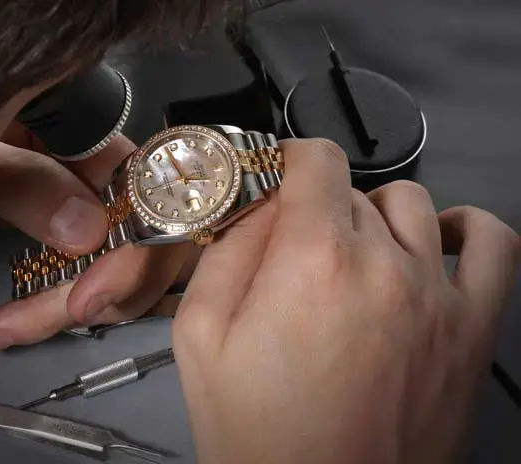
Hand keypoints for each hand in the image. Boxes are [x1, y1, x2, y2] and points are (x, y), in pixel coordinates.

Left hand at [0, 122, 199, 350]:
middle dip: (115, 277)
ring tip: (13, 327)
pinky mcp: (63, 229)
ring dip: (78, 301)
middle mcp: (88, 157)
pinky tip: (9, 325)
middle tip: (72, 313)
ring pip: (117, 255)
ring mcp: (79, 195)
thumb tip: (91, 230)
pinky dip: (51, 304)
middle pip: (139, 221)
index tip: (102, 286)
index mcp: (72, 122)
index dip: (137, 232)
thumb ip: (27, 187)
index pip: (136, 175)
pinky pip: (82, 271)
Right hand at [172, 139, 519, 463]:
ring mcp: (437, 296)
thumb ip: (226, 251)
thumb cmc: (257, 435)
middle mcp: (384, 266)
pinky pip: (494, 244)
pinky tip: (433, 242)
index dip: (288, 159)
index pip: (315, 160)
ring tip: (350, 251)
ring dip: (373, 215)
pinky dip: (466, 228)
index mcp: (312, 261)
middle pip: (352, 190)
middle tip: (292, 245)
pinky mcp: (471, 329)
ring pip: (411, 205)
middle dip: (314, 206)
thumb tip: (259, 205)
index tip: (276, 178)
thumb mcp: (200, 338)